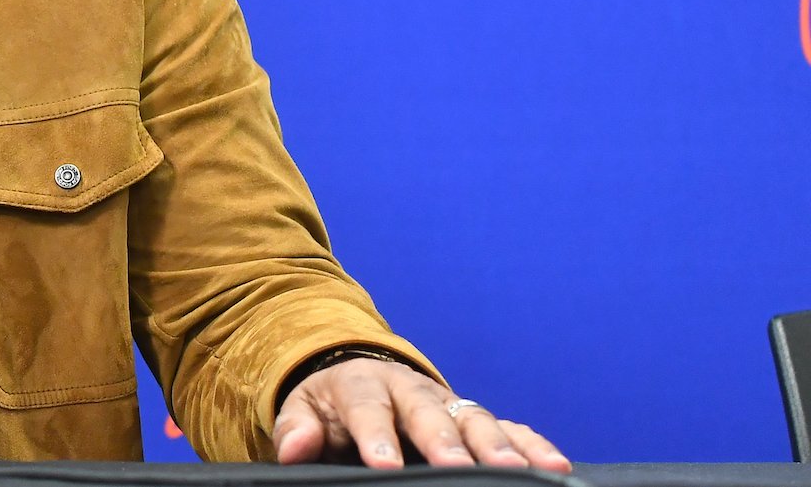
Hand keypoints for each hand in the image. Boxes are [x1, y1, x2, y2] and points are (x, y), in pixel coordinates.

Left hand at [274, 356, 570, 470]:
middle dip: (446, 442)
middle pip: (430, 414)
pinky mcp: (474, 417)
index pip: (368, 409)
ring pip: (476, 419)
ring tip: (520, 472)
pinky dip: (532, 445)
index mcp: (364, 386)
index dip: (376, 436)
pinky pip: (509, 428)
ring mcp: (448, 403)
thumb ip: (298, 429)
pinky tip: (555, 465)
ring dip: (498, 446)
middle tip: (458, 468)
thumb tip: (293, 448)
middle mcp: (412, 391)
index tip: (382, 463)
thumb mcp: (303, 410)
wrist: (358, 375)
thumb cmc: (331, 405)